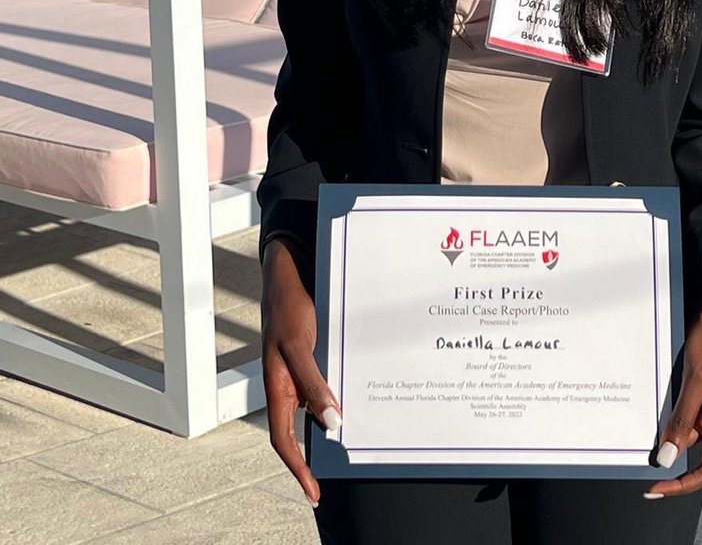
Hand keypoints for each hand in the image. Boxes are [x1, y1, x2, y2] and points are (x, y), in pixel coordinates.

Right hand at [261, 238, 341, 507]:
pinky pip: (325, 386)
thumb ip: (312, 382)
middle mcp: (287, 385)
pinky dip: (338, 397)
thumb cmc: (288, 307)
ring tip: (356, 443)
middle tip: (340, 471)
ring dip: (332, 424)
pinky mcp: (314, 358)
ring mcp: (300, 373)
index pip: (283, 439)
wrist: (290, 273)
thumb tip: (330, 421)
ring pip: (315, 408)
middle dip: (315, 456)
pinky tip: (360, 400)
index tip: (313, 491)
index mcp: (277, 386)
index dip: (296, 468)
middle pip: (299, 430)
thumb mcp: (299, 344)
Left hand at [643, 278, 701, 497]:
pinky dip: (665, 417)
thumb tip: (669, 456)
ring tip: (639, 438)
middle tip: (644, 471)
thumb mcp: (696, 378)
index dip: (687, 483)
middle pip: (696, 455)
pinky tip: (647, 413)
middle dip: (671, 463)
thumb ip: (684, 418)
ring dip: (665, 438)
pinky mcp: (696, 390)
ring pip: (685, 433)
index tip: (662, 487)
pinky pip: (680, 412)